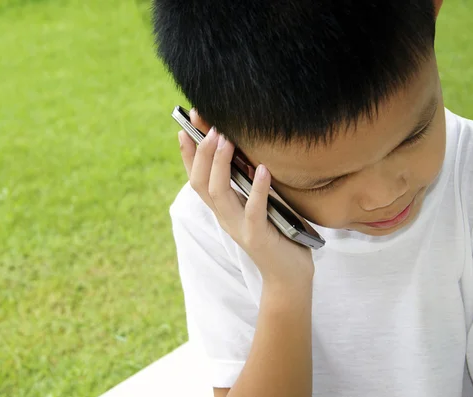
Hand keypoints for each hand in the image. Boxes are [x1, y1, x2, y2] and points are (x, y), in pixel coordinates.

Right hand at [177, 109, 314, 286]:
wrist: (288, 276)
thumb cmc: (277, 236)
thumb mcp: (257, 206)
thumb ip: (246, 186)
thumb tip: (246, 154)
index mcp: (222, 209)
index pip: (196, 180)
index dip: (188, 156)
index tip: (184, 130)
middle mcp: (224, 218)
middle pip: (200, 184)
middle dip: (202, 155)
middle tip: (210, 129)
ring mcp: (239, 228)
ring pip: (219, 194)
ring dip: (220, 165)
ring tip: (227, 141)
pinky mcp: (258, 236)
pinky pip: (253, 211)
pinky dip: (257, 189)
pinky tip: (262, 169)